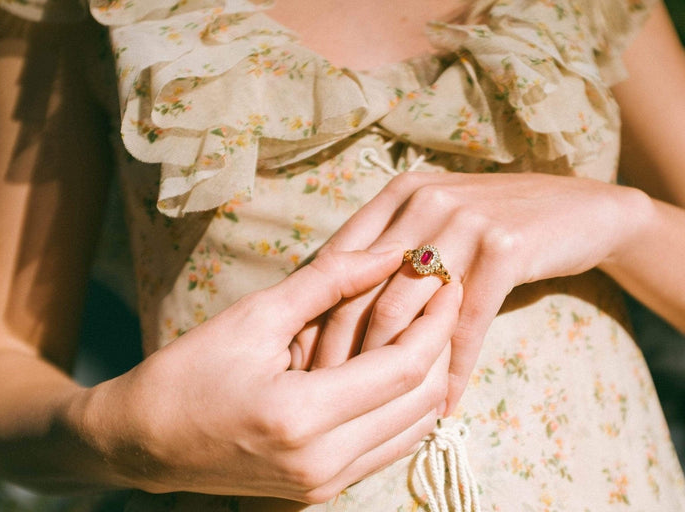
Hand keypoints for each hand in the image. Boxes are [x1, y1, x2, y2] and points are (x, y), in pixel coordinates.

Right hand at [76, 247, 461, 502]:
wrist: (143, 441)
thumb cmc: (188, 373)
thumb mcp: (256, 316)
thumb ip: (329, 280)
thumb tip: (391, 252)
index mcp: (302, 416)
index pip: (403, 368)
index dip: (436, 321)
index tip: (446, 279)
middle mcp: (322, 462)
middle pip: (421, 402)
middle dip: (442, 346)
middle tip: (442, 300)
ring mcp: (324, 484)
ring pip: (414, 430)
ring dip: (428, 378)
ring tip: (424, 329)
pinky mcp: (321, 490)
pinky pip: (388, 447)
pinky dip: (403, 407)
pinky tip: (395, 369)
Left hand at [307, 171, 641, 413]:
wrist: (581, 211)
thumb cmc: (495, 228)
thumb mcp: (437, 224)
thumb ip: (389, 252)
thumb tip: (331, 314)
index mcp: (398, 196)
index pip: (335, 262)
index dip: (313, 317)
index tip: (300, 365)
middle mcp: (423, 202)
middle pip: (359, 291)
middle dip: (338, 352)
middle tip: (324, 399)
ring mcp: (463, 222)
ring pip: (401, 310)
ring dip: (387, 369)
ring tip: (375, 410)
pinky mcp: (504, 248)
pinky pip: (463, 324)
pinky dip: (451, 370)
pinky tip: (442, 404)